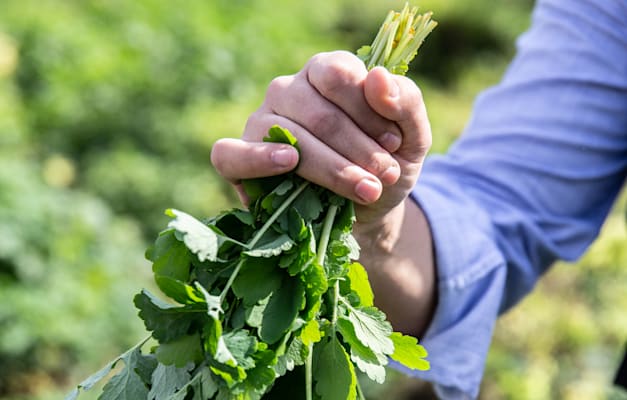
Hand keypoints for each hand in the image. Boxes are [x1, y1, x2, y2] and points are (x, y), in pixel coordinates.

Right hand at [211, 51, 435, 335]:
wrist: (367, 212)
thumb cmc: (385, 166)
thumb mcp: (412, 137)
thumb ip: (405, 102)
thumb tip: (377, 78)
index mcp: (326, 72)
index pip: (338, 74)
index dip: (369, 112)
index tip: (394, 144)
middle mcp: (289, 89)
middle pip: (319, 113)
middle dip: (358, 150)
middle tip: (385, 177)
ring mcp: (260, 121)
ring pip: (289, 136)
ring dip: (333, 168)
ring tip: (365, 189)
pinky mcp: (237, 157)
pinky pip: (230, 153)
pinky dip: (257, 158)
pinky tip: (288, 163)